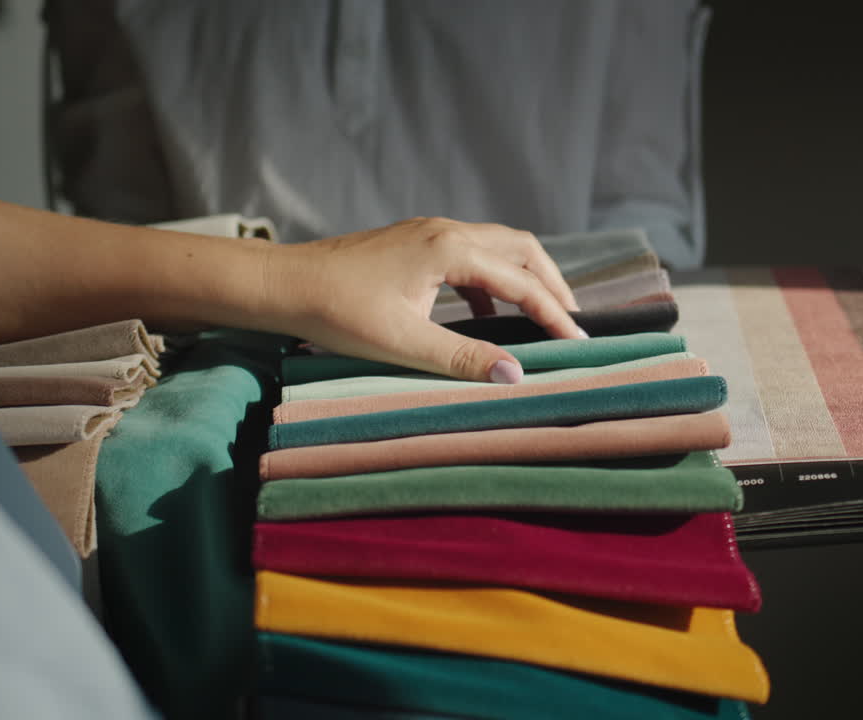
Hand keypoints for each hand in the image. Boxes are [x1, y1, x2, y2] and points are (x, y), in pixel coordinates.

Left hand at [264, 217, 583, 382]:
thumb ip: (464, 358)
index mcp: (450, 249)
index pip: (521, 281)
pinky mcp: (413, 242)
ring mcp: (428, 231)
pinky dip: (490, 280)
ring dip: (523, 277)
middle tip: (571, 321)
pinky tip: (485, 313)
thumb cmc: (338, 312)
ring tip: (540, 315)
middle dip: (551, 284)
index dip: (554, 314)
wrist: (286, 283)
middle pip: (521, 248)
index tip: (576, 342)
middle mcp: (445, 230)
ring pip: (496, 246)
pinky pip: (469, 254)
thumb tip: (516, 375)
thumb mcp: (405, 343)